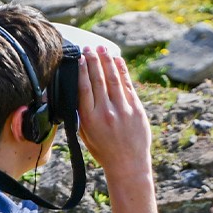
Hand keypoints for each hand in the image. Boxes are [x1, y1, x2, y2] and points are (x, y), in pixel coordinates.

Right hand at [76, 47, 151, 189]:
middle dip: (94, 61)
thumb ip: (81, 114)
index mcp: (89, 118)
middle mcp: (106, 112)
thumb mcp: (85, 134)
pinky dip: (122, 71)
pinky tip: (117, 61)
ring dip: (107, 61)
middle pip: (98, 80)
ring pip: (113, 79)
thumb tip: (75, 92)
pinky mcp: (137, 109)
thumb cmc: (103, 150)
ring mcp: (123, 110)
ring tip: (102, 48)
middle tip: (89, 48)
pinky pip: (128, 85)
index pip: (84, 88)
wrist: (128, 164)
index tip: (80, 58)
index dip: (82, 71)